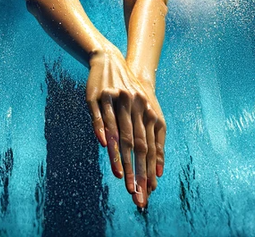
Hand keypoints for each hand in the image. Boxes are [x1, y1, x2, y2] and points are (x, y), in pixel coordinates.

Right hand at [86, 48, 165, 208]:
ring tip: (122, 178)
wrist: (110, 61)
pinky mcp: (97, 97)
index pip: (150, 147)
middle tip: (136, 193)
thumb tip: (157, 167)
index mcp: (148, 113)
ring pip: (120, 134)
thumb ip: (150, 135)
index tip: (149, 190)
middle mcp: (135, 108)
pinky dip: (102, 131)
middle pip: (137, 145)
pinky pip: (100, 117)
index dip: (150, 169)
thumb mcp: (142, 109)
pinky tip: (103, 145)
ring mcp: (116, 102)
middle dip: (138, 171)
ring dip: (120, 158)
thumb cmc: (129, 93)